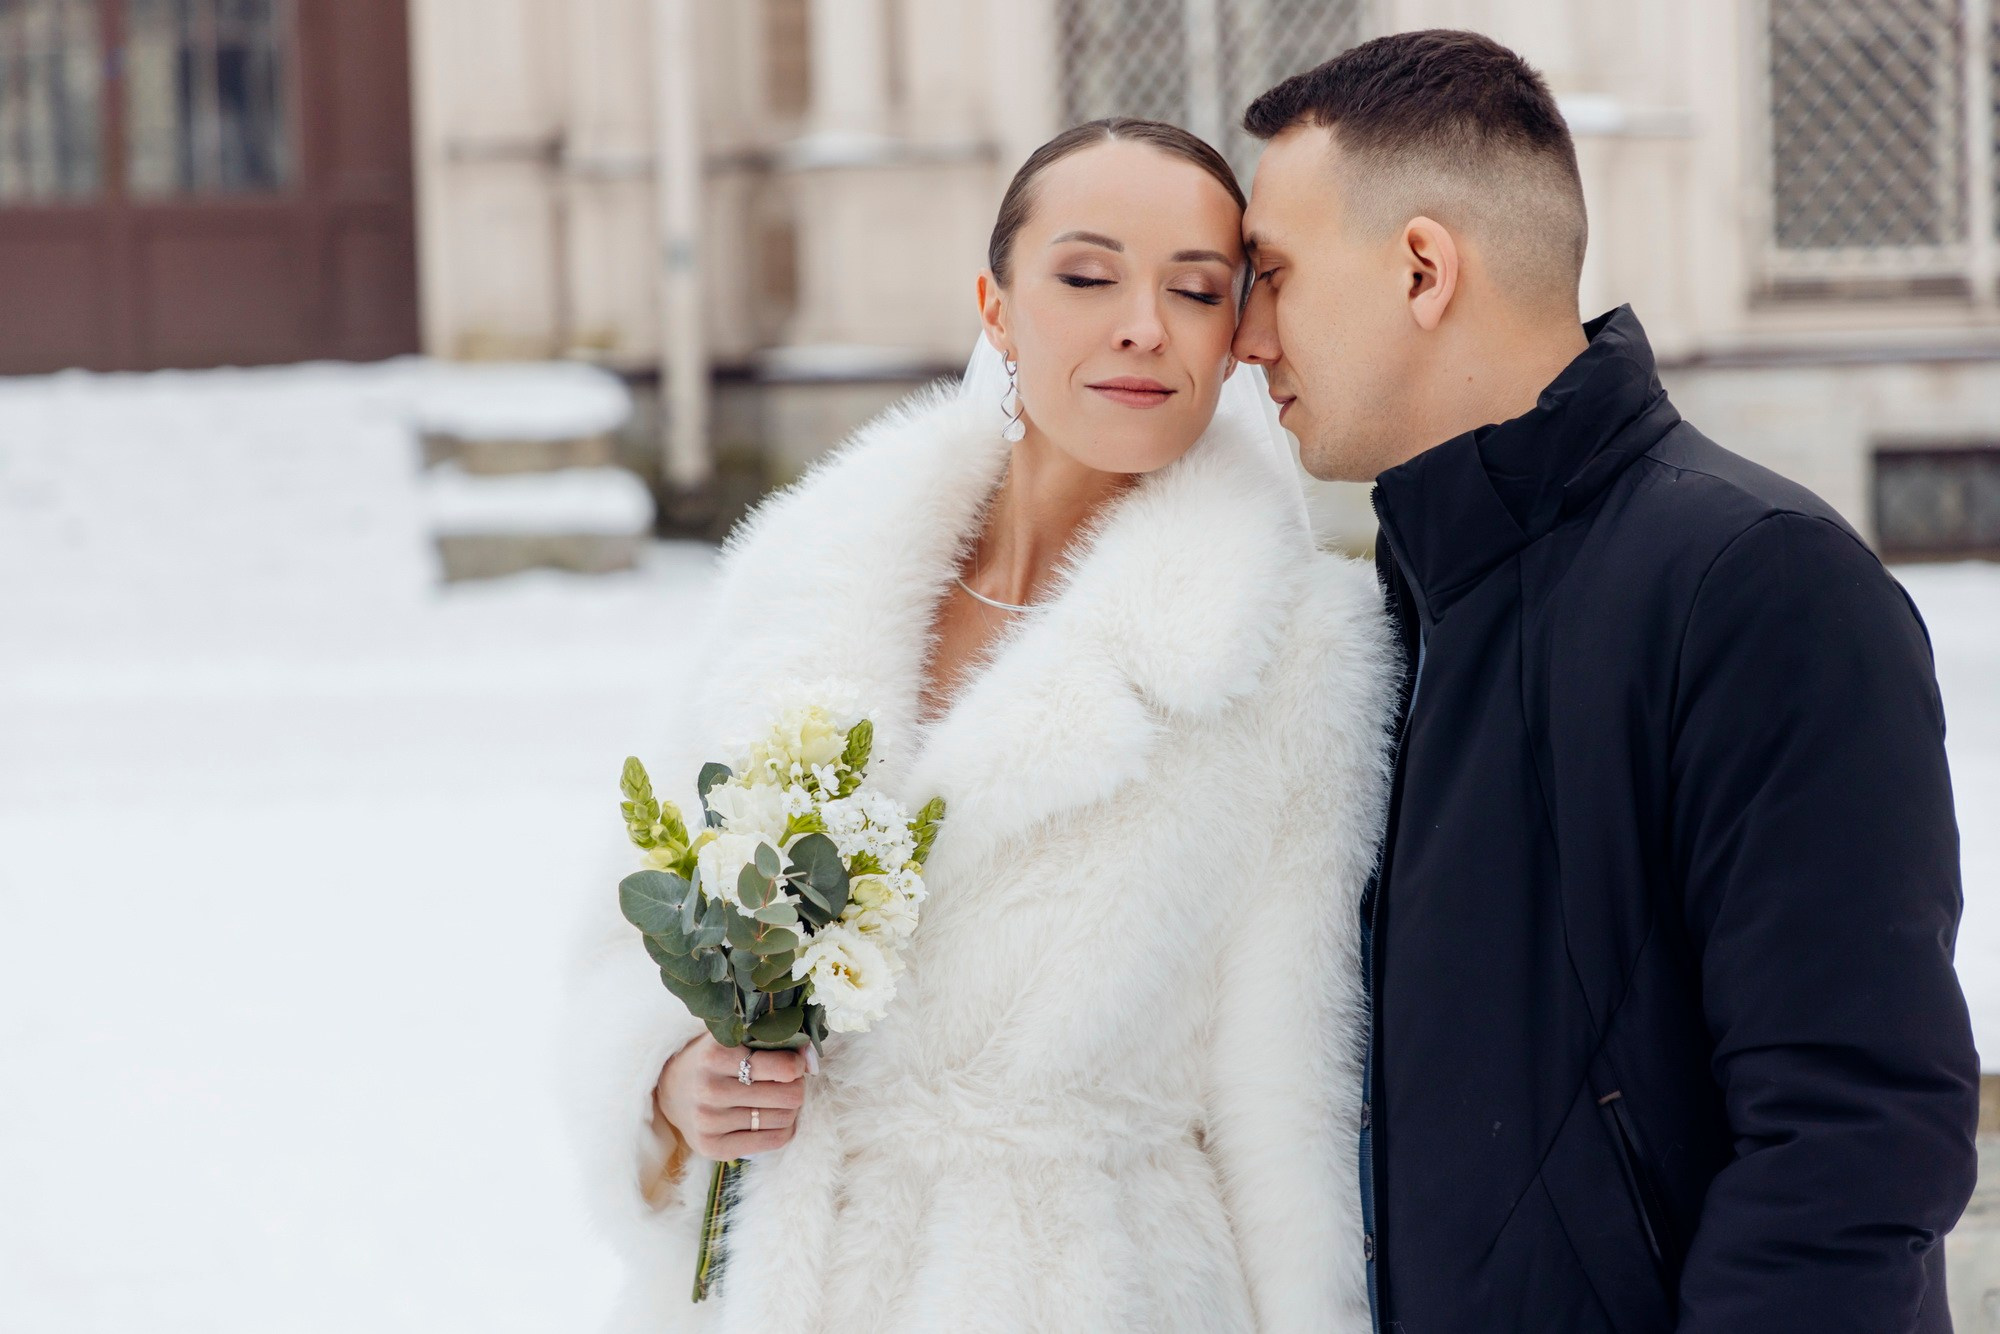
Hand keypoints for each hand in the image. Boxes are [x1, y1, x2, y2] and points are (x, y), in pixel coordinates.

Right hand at [654, 1033, 806, 1159]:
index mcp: (716, 1054)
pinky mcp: (712, 1147)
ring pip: (783, 1119)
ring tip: (777, 1099)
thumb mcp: (736, 1038)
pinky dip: (783, 1130)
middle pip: (788, 1096)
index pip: (783, 1068)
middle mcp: (709, 1088)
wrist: (671, 1089)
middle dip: (796, 1088)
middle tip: (788, 1083)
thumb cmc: (714, 1058)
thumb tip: (813, 1059)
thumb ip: (774, 1040)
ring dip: (789, 1109)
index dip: (797, 1064)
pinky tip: (772, 1119)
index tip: (793, 1063)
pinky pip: (772, 1142)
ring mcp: (709, 1121)